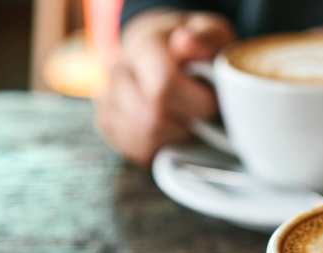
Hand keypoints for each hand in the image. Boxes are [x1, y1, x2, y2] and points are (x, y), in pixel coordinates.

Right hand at [94, 10, 233, 165]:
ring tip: (190, 120)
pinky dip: (161, 147)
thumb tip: (187, 43)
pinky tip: (174, 132)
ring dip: (176, 137)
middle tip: (205, 114)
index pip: (163, 87)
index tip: (215, 101)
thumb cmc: (194, 45)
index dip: (199, 103)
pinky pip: (133, 149)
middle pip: (153, 117)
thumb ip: (206, 37)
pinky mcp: (106, 123)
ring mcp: (107, 98)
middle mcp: (118, 70)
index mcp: (144, 44)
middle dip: (189, 123)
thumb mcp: (211, 32)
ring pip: (143, 136)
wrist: (163, 48)